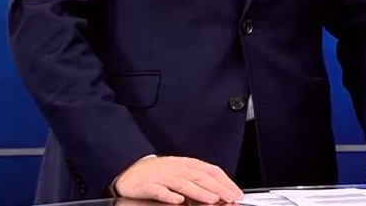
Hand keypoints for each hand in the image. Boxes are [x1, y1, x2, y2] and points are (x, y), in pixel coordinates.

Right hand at [113, 155, 242, 203]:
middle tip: (230, 197)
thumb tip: (218, 191)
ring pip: (184, 183)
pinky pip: (159, 190)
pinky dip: (169, 195)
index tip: (236, 192)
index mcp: (187, 164)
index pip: (210, 170)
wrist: (130, 170)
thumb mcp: (181, 172)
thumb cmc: (158, 173)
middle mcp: (177, 168)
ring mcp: (162, 176)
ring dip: (199, 191)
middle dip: (218, 188)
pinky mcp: (148, 185)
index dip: (225, 181)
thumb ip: (198, 180)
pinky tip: (178, 200)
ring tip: (212, 199)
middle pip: (201, 177)